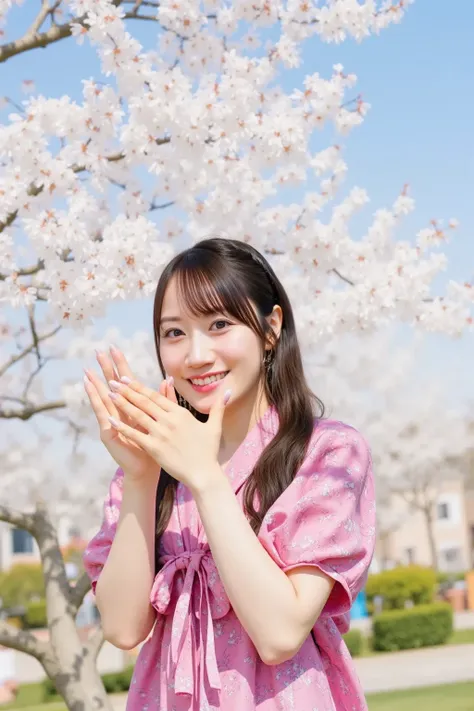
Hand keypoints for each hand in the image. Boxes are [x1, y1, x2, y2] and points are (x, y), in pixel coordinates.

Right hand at [83, 346, 165, 482]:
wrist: (147, 467)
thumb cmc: (154, 443)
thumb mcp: (159, 418)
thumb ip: (163, 399)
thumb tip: (168, 378)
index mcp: (132, 406)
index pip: (126, 381)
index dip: (120, 365)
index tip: (115, 347)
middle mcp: (119, 411)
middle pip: (111, 385)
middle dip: (105, 368)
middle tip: (98, 351)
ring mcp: (111, 420)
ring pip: (103, 398)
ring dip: (95, 384)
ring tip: (88, 370)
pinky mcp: (109, 432)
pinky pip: (102, 414)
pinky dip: (97, 403)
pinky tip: (92, 391)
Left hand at [105, 377, 231, 492]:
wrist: (204, 474)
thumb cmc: (208, 452)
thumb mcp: (214, 426)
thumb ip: (219, 407)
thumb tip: (228, 391)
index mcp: (180, 414)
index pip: (157, 396)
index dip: (141, 387)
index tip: (128, 378)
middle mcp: (169, 421)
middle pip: (145, 402)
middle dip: (127, 390)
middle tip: (113, 380)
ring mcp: (161, 434)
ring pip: (138, 415)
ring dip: (122, 403)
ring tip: (109, 394)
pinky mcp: (154, 448)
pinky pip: (135, 435)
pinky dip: (122, 427)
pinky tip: (111, 420)